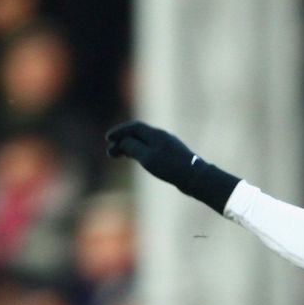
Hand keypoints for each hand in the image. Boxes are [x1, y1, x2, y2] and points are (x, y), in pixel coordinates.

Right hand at [105, 121, 239, 212]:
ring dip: (130, 147)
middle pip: (138, 134)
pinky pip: (152, 149)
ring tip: (119, 156)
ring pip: (144, 142)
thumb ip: (132, 147)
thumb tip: (123, 142)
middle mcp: (162, 137)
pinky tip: (137, 159)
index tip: (108, 139)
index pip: (133, 127)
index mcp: (155, 134)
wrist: (195, 178)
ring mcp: (168, 146)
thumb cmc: (170, 167)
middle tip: (110, 153)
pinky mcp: (172, 156)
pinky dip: (140, 152)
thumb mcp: (146, 157)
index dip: (119, 131)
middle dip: (122, 141)